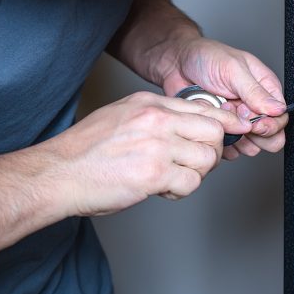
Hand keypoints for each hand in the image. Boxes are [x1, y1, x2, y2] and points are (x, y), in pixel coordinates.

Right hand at [48, 91, 251, 215]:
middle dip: (211, 150)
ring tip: (174, 178)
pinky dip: (182, 190)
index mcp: (149, 103)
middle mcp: (156, 119)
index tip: (234, 130)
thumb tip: (183, 125)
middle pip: (213, 130)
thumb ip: (152, 117)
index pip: (203, 107)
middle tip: (195, 163)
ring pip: (207, 158)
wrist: (58, 174)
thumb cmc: (85, 151)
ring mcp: (157, 145)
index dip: (223, 122)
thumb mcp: (120, 116)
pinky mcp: (155, 173)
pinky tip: (164, 189)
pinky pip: (192, 182)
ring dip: (197, 173)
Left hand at [160, 38, 287, 159]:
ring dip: (237, 136)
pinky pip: (230, 149)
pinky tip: (213, 125)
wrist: (177, 64)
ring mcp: (238, 121)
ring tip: (222, 115)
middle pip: (271, 136)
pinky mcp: (223, 130)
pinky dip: (222, 143)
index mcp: (265, 89)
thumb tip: (278, 109)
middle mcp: (255, 107)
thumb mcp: (233, 69)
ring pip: (251, 146)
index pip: (280, 117)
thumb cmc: (206, 58)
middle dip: (256, 134)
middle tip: (239, 121)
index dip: (270, 124)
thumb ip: (255, 91)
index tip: (254, 122)